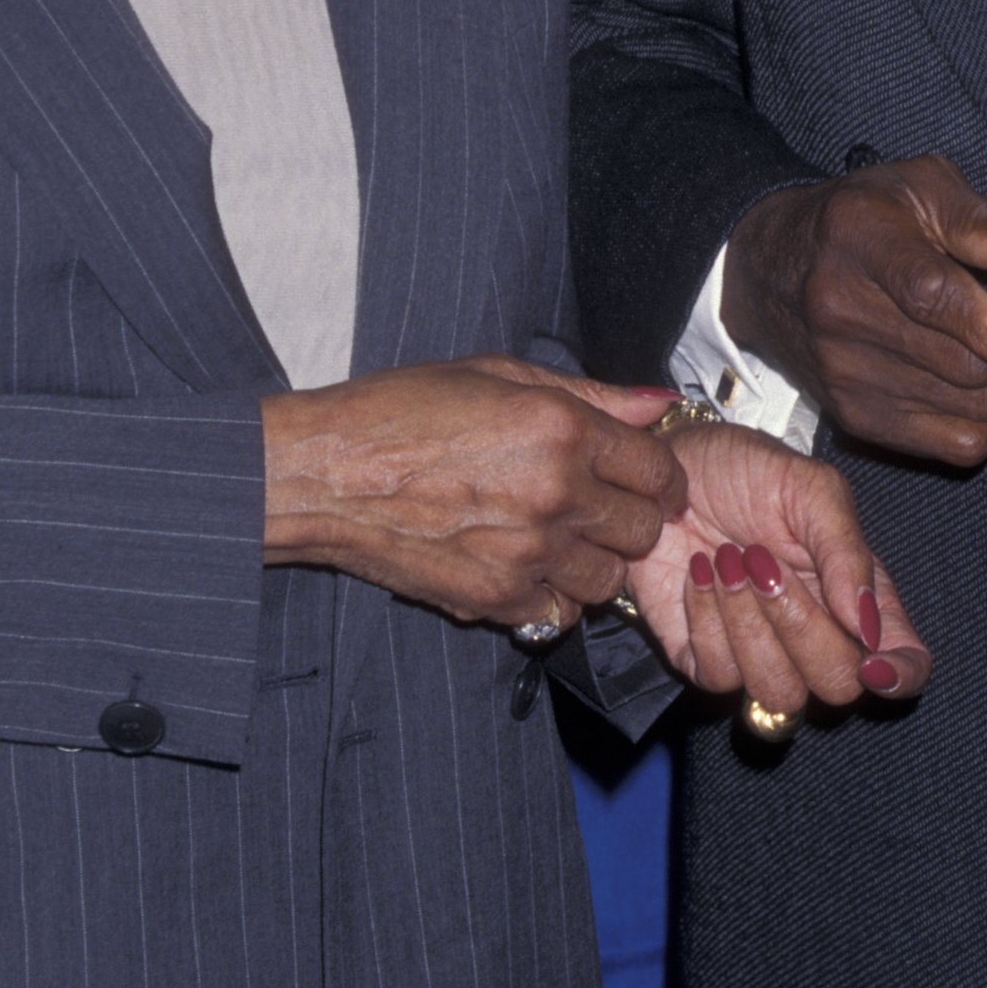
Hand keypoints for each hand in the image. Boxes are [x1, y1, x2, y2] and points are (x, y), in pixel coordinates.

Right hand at [260, 358, 685, 628]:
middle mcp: (554, 493)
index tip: (644, 475)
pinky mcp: (497, 598)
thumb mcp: (498, 373)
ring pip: (608, 579)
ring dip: (592, 559)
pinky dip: (552, 595)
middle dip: (630, 515)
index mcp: (561, 429)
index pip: (658, 468)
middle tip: (597, 502)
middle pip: (644, 529)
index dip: (658, 472)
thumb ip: (591, 392)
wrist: (327, 473)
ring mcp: (528, 553)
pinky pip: (561, 613)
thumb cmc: (401, 412)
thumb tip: (658, 402)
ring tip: (554, 533)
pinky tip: (522, 562)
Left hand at [626, 421, 929, 719]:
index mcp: (857, 596)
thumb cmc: (748, 470)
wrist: (670, 466)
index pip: (904, 663)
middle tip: (764, 560)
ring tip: (729, 558)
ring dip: (749, 622)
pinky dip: (707, 619)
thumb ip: (846, 551)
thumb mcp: (809, 487)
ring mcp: (759, 653)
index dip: (901, 676)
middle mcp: (816, 635)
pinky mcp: (704, 657)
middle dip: (800, 625)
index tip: (874, 665)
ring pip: (778, 693)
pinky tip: (700, 571)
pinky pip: (718, 676)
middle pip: (837, 686)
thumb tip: (866, 627)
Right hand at [724, 155, 986, 465]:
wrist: (770, 270)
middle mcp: (843, 312)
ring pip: (963, 408)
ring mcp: (846, 373)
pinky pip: (949, 444)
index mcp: (863, 241)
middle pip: (956, 363)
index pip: (930, 296)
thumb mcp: (915, 190)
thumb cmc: (857, 221)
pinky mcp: (855, 416)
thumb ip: (979, 218)